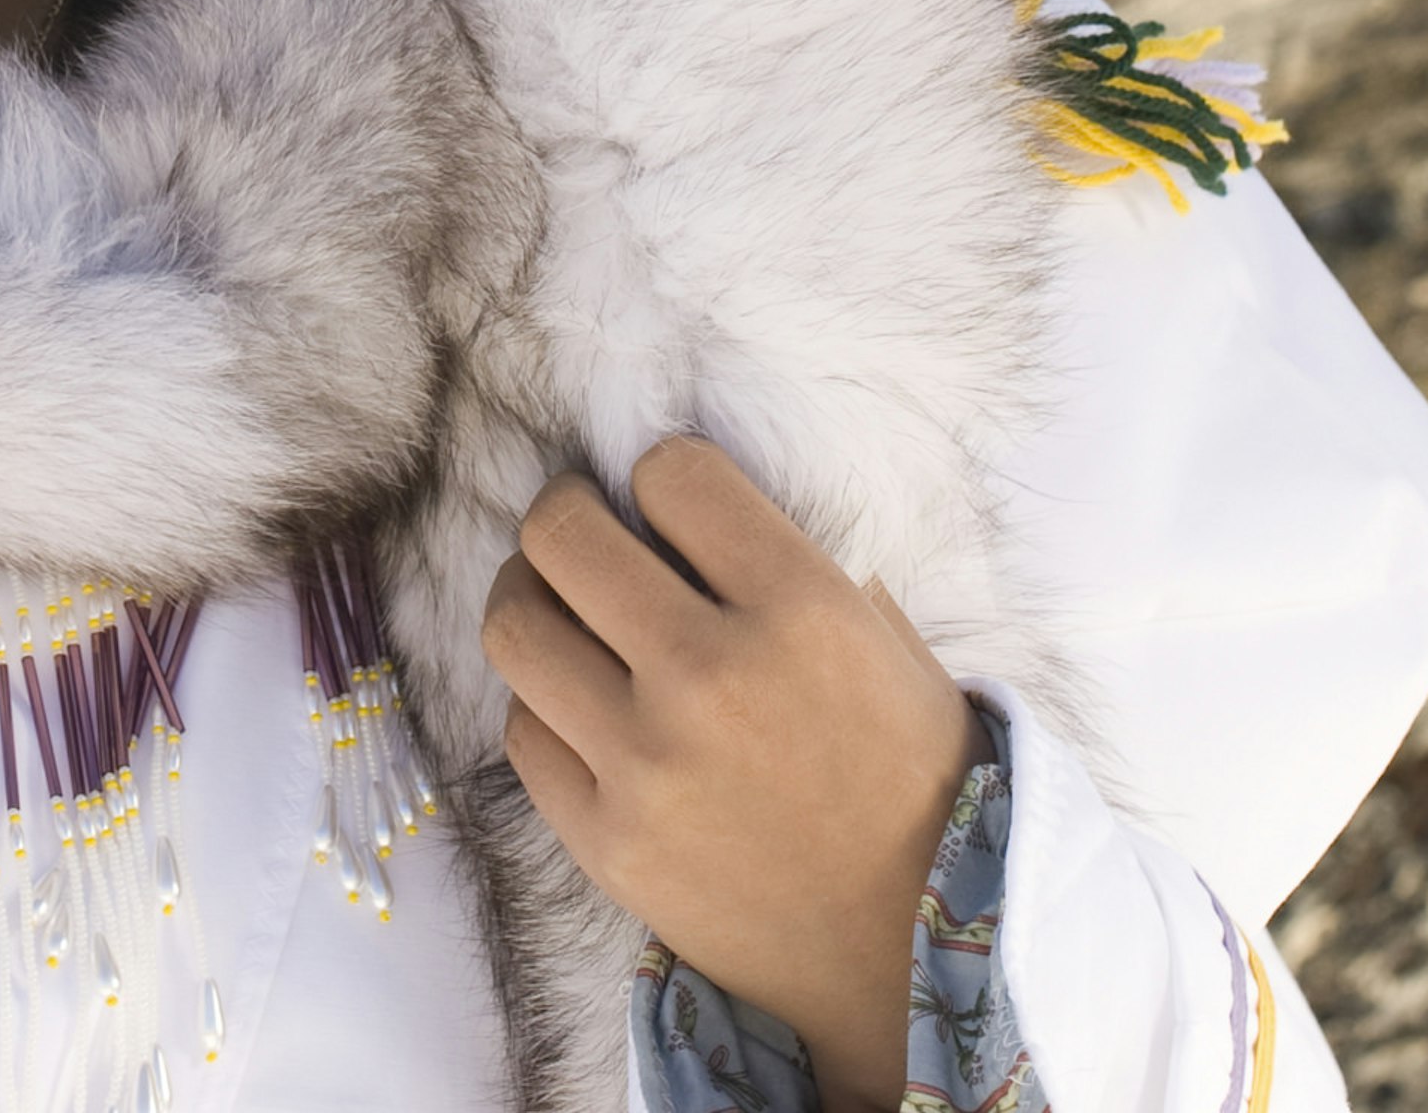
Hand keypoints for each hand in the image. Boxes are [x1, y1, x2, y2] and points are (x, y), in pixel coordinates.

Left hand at [483, 436, 987, 1112]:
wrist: (906, 954)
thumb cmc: (912, 785)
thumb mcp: (888, 648)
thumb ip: (793, 569)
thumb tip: (688, 511)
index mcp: (801, 610)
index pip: (670, 473)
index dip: (665, 477)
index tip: (672, 505)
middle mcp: (711, 677)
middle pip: (561, 534)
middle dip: (566, 513)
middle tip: (584, 528)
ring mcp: (646, 763)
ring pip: (514, 626)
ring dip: (530, 597)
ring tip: (557, 605)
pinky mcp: (603, 839)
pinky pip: (522, 730)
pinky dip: (545, 704)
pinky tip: (581, 705)